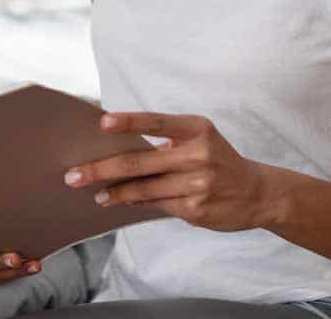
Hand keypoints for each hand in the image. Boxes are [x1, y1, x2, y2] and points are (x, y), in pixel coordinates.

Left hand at [63, 112, 282, 231]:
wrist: (257, 192)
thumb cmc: (217, 159)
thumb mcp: (199, 138)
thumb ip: (165, 141)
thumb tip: (117, 147)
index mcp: (197, 129)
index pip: (157, 122)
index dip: (129, 122)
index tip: (103, 122)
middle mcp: (198, 154)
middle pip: (140, 161)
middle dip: (102, 169)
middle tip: (73, 176)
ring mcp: (198, 184)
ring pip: (144, 188)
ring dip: (114, 192)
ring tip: (95, 194)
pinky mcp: (196, 209)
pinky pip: (157, 204)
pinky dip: (136, 202)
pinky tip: (122, 201)